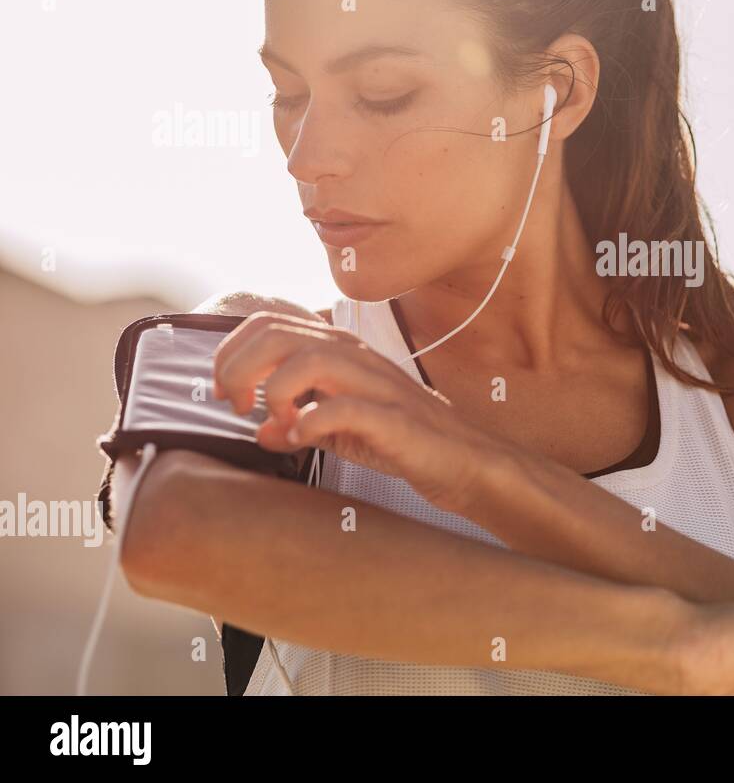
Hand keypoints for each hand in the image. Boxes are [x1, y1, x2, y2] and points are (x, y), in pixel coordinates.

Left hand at [211, 311, 509, 512]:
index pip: (268, 323)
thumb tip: (259, 430)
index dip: (230, 353)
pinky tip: (304, 437)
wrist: (461, 459)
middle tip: (237, 404)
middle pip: (278, 333)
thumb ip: (296, 422)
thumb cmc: (401, 437)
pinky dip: (312, 422)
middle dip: (240, 367)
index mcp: (338, 350)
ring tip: (275, 418)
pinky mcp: (393, 417)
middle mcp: (355, 356)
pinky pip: (344, 408)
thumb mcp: (338, 428)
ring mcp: (376, 384)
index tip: (224, 391)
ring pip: (310, 359)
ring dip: (276, 390)